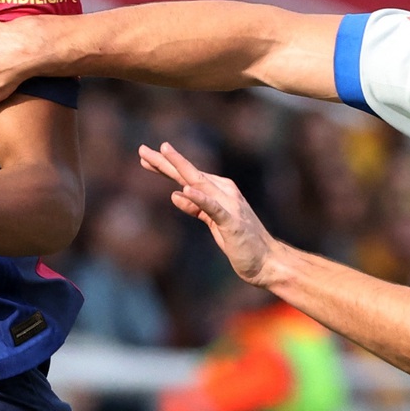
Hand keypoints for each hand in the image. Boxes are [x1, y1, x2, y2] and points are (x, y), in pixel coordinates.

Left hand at [139, 140, 279, 285]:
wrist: (267, 261)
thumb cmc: (240, 241)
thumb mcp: (213, 223)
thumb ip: (195, 208)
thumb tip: (175, 194)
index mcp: (218, 191)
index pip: (187, 176)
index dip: (165, 166)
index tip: (143, 158)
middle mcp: (224, 192)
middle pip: (189, 174)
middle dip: (165, 161)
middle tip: (141, 150)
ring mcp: (229, 205)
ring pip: (199, 182)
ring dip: (180, 168)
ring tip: (164, 154)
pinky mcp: (231, 222)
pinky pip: (213, 208)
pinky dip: (200, 198)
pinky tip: (185, 189)